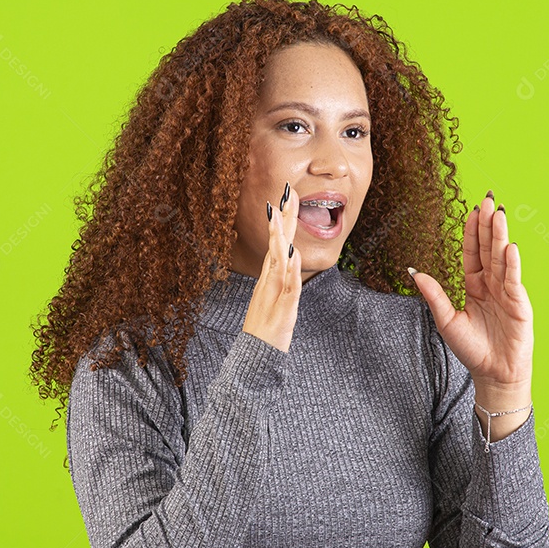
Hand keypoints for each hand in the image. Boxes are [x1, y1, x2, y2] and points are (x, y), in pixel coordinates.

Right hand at [242, 181, 301, 352]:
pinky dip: (290, 270)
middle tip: (286, 193)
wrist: (256, 354)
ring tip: (282, 214)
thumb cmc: (267, 328)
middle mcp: (270, 281)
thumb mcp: (278, 298)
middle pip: (277, 245)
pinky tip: (292, 254)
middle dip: (282, 218)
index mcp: (270, 277)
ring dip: (280, 237)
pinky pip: (288, 286)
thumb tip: (291, 255)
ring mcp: (274, 293)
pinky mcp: (283, 309)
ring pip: (278, 260)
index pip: (277, 244)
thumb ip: (284, 277)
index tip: (285, 199)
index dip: (282, 221)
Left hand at [409, 191, 532, 397]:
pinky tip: (509, 248)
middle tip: (488, 200)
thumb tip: (414, 272)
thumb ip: (434, 295)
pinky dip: (511, 264)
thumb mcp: (446, 321)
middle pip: (489, 248)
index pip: (473, 252)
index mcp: (474, 285)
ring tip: (499, 214)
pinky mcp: (519, 304)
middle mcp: (492, 284)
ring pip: (502, 258)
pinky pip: (513, 280)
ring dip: (501, 236)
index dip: (472, 232)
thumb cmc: (471, 349)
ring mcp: (507, 292)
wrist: (493, 374)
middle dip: (488, 224)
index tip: (471, 210)